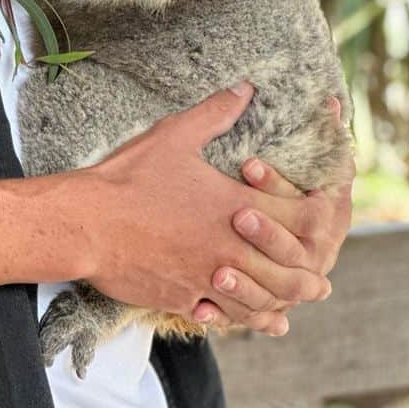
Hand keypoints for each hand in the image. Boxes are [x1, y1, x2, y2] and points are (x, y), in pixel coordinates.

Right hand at [79, 84, 326, 334]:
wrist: (86, 224)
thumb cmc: (128, 178)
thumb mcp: (174, 135)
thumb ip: (215, 113)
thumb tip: (244, 88)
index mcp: (235, 207)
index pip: (300, 219)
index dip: (318, 218)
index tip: (321, 216)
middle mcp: (230, 248)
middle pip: (291, 273)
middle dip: (308, 275)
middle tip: (320, 278)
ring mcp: (208, 280)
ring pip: (262, 303)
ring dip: (280, 303)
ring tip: (291, 305)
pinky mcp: (184, 300)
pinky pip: (223, 318)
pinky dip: (237, 318)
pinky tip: (240, 318)